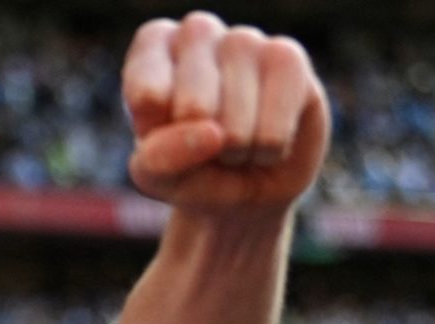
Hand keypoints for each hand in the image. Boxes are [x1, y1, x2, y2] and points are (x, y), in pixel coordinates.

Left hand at [123, 13, 328, 213]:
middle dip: (200, 146)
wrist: (246, 181)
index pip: (146, 94)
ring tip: (235, 142)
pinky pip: (273, 129)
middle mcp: (197, 32)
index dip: (158, 133)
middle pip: (193, 107)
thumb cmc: (189, 167)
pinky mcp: (288, 58)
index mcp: (153, 46)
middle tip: (205, 141)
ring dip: (235, 153)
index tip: (162, 129)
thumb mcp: (156, 174)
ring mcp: (245, 39)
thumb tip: (213, 135)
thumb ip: (160, 158)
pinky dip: (268, 151)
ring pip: (235, 123)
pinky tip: (266, 138)